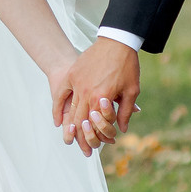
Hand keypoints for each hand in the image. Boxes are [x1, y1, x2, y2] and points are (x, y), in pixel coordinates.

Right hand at [58, 37, 141, 155]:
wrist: (116, 41)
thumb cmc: (127, 66)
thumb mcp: (132, 90)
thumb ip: (125, 111)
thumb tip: (121, 129)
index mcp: (102, 98)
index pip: (93, 124)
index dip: (92, 138)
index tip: (91, 148)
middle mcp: (87, 93)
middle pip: (80, 121)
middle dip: (80, 138)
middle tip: (81, 149)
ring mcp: (77, 84)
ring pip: (71, 110)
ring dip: (70, 127)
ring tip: (70, 139)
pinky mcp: (73, 75)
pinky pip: (62, 96)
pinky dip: (59, 109)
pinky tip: (58, 120)